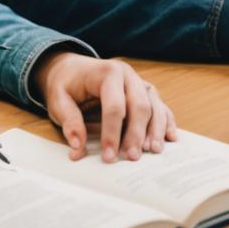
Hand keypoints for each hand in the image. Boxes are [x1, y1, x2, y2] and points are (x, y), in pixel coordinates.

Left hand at [31, 52, 175, 162]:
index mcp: (107, 72)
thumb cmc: (65, 85)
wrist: (72, 69)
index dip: (112, 133)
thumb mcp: (58, 100)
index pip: (114, 105)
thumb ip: (69, 122)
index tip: (109, 157)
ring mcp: (138, 82)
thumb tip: (78, 148)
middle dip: (137, 134)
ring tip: (153, 151)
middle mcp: (127, 74)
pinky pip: (160, 106)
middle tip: (132, 158)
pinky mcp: (144, 92)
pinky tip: (171, 138)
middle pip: (139, 105)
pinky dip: (166, 122)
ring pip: (154, 105)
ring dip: (156, 130)